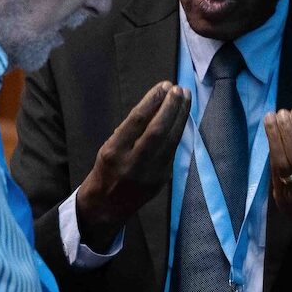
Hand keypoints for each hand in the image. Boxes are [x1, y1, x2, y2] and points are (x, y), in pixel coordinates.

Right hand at [75, 81, 189, 246]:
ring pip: (171, 140)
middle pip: (158, 130)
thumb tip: (156, 102)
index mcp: (114, 152)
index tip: (163, 85)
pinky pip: (173, 150)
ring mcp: (151, 173)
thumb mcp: (109, 147)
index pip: (137, 121)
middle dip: (171, 107)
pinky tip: (182, 117)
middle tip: (178, 89)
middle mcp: (133, 163)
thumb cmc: (106, 169)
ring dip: (181, 116)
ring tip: (185, 97)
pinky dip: (178, 131)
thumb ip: (130, 129)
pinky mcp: (163, 179)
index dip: (153, 101)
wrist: (107, 206)